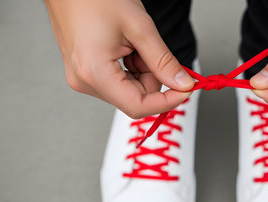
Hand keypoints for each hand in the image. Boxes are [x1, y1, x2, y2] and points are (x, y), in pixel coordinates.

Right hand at [44, 0, 194, 118]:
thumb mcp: (140, 28)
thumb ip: (163, 61)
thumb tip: (183, 84)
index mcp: (94, 73)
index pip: (138, 106)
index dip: (167, 101)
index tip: (185, 89)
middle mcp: (85, 81)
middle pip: (135, 98)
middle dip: (152, 77)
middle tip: (152, 49)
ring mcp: (83, 78)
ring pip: (129, 90)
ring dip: (141, 71)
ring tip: (133, 42)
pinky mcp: (85, 72)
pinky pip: (118, 81)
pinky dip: (131, 68)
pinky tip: (126, 46)